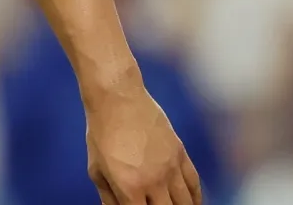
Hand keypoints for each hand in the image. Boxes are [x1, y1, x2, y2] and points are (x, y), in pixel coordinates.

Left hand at [85, 84, 200, 204]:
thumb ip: (109, 197)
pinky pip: (194, 183)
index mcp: (130, 187)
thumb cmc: (102, 132)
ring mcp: (170, 167)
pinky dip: (196, 197)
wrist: (118, 98)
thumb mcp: (96, 169)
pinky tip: (193, 203)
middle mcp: (154, 181)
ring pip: (186, 203)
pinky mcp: (181, 153)